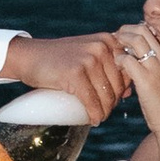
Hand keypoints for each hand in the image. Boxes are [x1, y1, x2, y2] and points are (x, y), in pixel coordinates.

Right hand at [9, 30, 126, 123]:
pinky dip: (94, 114)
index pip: (127, 71)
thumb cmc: (60, 58)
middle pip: (118, 85)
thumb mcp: (87, 53)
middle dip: (113, 103)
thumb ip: (107, 65)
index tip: (112, 99)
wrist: (30, 56)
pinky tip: (93, 120)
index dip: (122, 88)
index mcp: (107, 40)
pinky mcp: (75, 73)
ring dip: (105, 112)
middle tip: (103, 111)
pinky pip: (92, 101)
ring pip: (107, 95)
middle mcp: (101, 47)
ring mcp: (88, 60)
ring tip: (99, 117)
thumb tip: (129, 92)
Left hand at [120, 22, 159, 130]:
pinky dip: (119, 59)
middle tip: (116, 36)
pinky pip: (128, 60)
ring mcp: (158, 68)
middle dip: (127, 30)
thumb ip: (155, 69)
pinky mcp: (147, 79)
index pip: (152, 37)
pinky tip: (117, 65)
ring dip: (121, 39)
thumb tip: (134, 60)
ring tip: (113, 46)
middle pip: (144, 31)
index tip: (126, 39)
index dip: (136, 34)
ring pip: (136, 39)